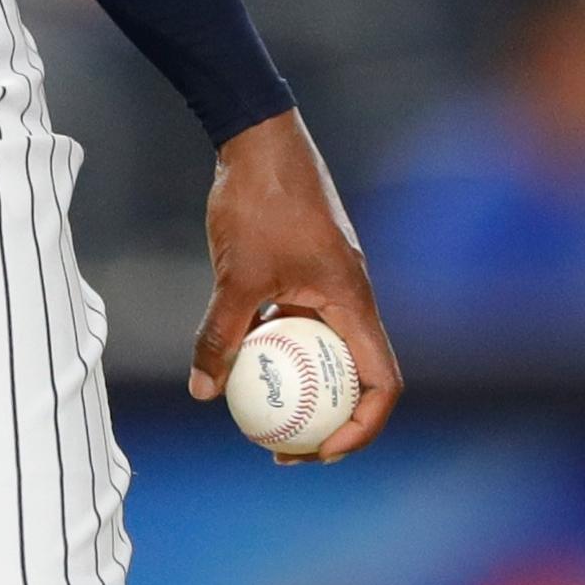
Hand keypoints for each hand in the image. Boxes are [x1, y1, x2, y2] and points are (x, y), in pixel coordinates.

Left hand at [189, 108, 401, 463]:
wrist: (257, 134)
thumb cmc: (259, 200)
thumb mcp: (236, 275)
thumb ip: (221, 333)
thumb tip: (203, 391)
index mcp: (354, 302)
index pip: (381, 384)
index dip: (360, 428)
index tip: (319, 450)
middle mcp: (350, 296)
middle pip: (354, 375)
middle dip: (328, 419)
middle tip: (284, 447)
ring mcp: (328, 280)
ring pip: (322, 346)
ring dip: (299, 380)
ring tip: (258, 410)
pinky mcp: (303, 265)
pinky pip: (298, 318)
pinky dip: (277, 341)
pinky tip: (236, 354)